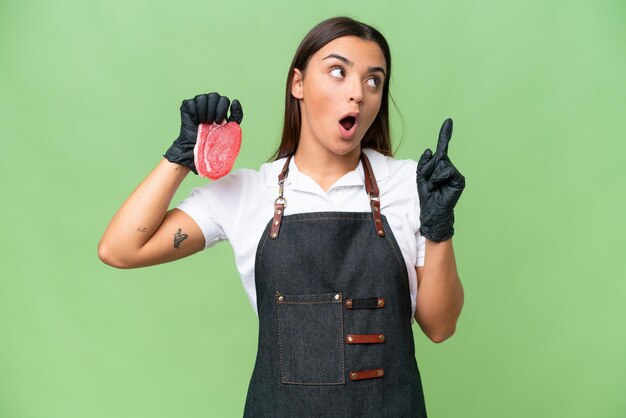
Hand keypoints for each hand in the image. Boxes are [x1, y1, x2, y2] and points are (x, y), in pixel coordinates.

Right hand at [163, 92, 243, 173]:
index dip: (222, 110)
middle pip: (214, 96)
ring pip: (202, 98)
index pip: (224, 99)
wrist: (200, 148)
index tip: (219, 122)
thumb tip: (235, 101)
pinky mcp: (186, 106)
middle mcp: (209, 102)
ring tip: (203, 122)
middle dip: (213, 111)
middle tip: (211, 123)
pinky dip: (194, 113)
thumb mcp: (229, 127)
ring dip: (204, 112)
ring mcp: (197, 102)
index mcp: (220, 105)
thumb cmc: (214, 139)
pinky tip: (195, 121)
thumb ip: (236, 114)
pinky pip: (191, 102)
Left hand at [416, 118, 464, 241]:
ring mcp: (455, 173)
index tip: (448, 121)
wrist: (432, 211)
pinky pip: (446, 171)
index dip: (445, 134)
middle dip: (428, 169)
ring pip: (441, 163)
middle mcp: (449, 167)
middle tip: (429, 183)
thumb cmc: (427, 195)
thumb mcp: (420, 176)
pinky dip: (438, 179)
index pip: (442, 147)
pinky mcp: (459, 179)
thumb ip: (424, 163)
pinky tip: (438, 187)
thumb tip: (429, 150)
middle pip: (437, 157)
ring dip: (432, 175)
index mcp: (440, 166)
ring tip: (433, 187)